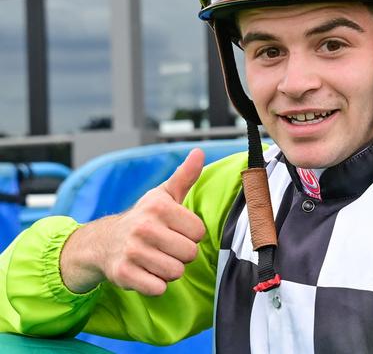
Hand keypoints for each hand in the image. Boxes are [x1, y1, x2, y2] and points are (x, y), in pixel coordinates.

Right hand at [60, 148, 205, 295]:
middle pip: (189, 254)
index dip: (190, 234)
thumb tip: (199, 152)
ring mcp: (132, 251)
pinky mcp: (123, 274)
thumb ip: (185, 175)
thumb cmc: (145, 217)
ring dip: (169, 270)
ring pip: (176, 272)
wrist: (104, 241)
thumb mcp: (164, 194)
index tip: (176, 230)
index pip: (199, 232)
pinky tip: (146, 272)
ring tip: (156, 258)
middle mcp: (144, 227)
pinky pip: (158, 288)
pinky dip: (156, 284)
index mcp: (159, 207)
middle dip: (181, 254)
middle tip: (166, 246)